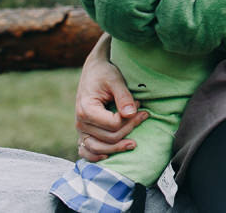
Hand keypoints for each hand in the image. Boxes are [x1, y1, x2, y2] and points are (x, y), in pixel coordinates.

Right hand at [75, 47, 145, 161]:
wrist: (93, 70)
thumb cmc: (104, 74)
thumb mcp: (116, 80)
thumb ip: (123, 97)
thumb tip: (131, 114)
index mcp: (87, 109)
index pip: (113, 124)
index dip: (130, 118)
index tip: (139, 104)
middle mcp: (81, 122)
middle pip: (109, 137)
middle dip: (130, 128)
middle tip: (144, 114)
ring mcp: (81, 129)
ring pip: (98, 148)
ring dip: (117, 148)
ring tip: (134, 143)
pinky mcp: (83, 132)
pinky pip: (85, 150)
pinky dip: (95, 156)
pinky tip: (108, 156)